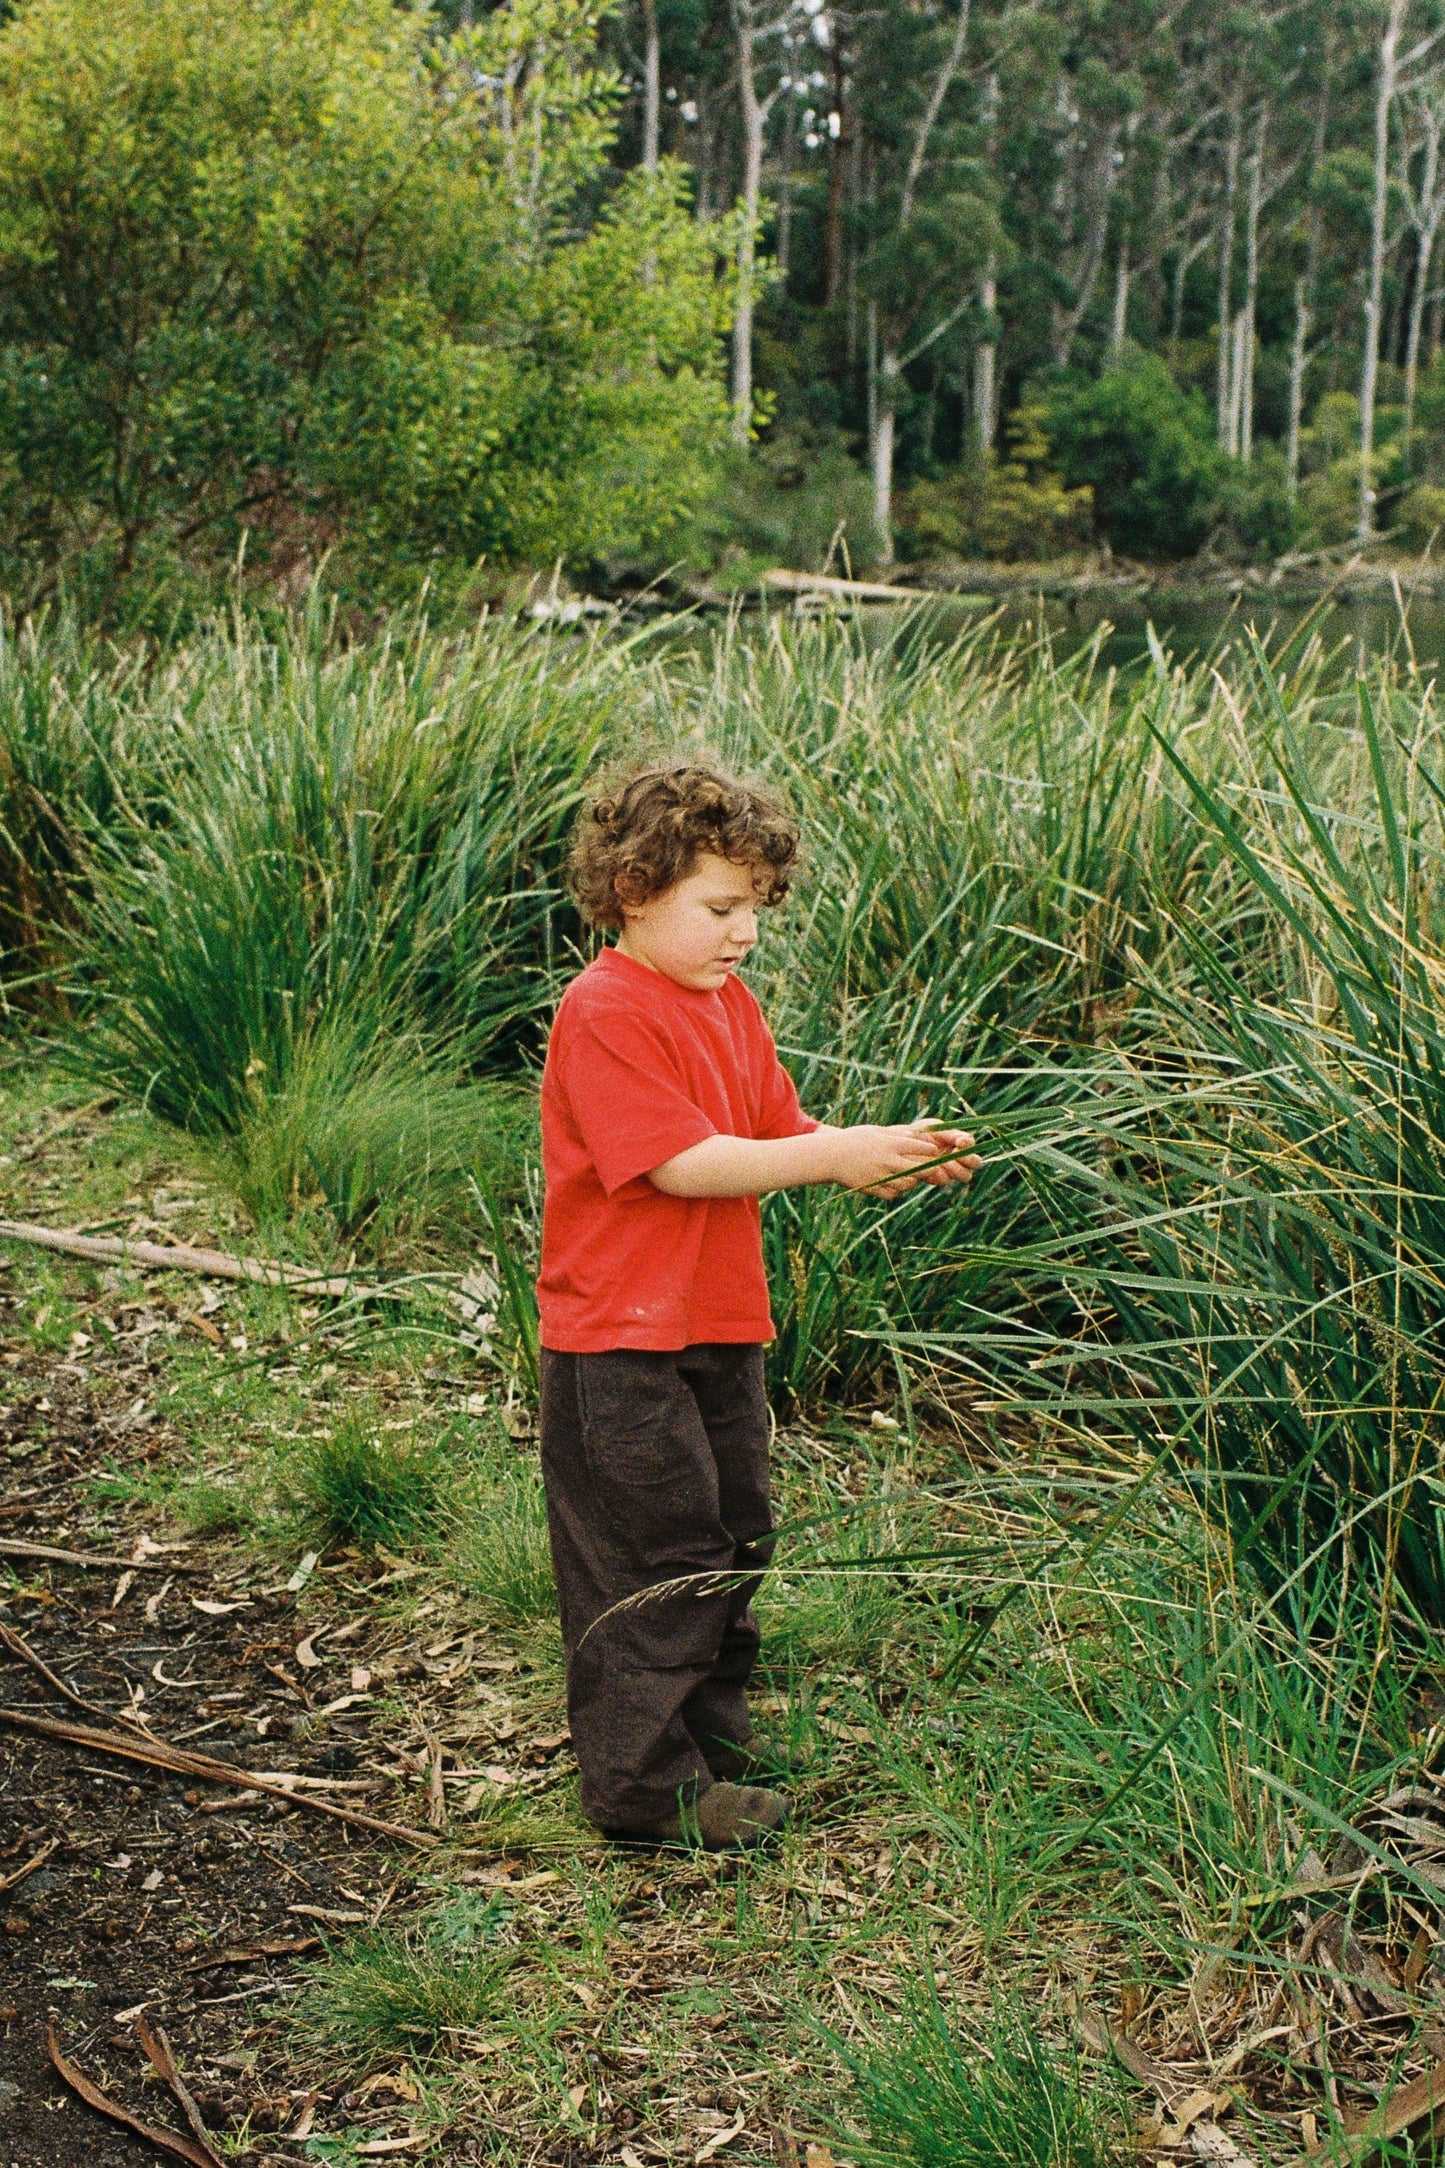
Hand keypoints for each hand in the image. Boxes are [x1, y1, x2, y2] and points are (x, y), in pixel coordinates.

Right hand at [829, 1118, 982, 1196]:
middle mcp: (887, 1159)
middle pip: (919, 1168)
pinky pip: (892, 1194)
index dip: (930, 1151)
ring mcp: (880, 1175)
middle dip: (930, 1170)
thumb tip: (915, 1134)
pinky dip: (896, 1191)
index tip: (934, 1153)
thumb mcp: (875, 1131)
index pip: (920, 1148)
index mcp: (889, 1143)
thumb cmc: (852, 1139)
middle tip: (934, 1170)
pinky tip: (893, 1185)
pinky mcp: (872, 1188)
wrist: (829, 1156)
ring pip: (908, 1184)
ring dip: (911, 1182)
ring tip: (909, 1178)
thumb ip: (895, 1134)